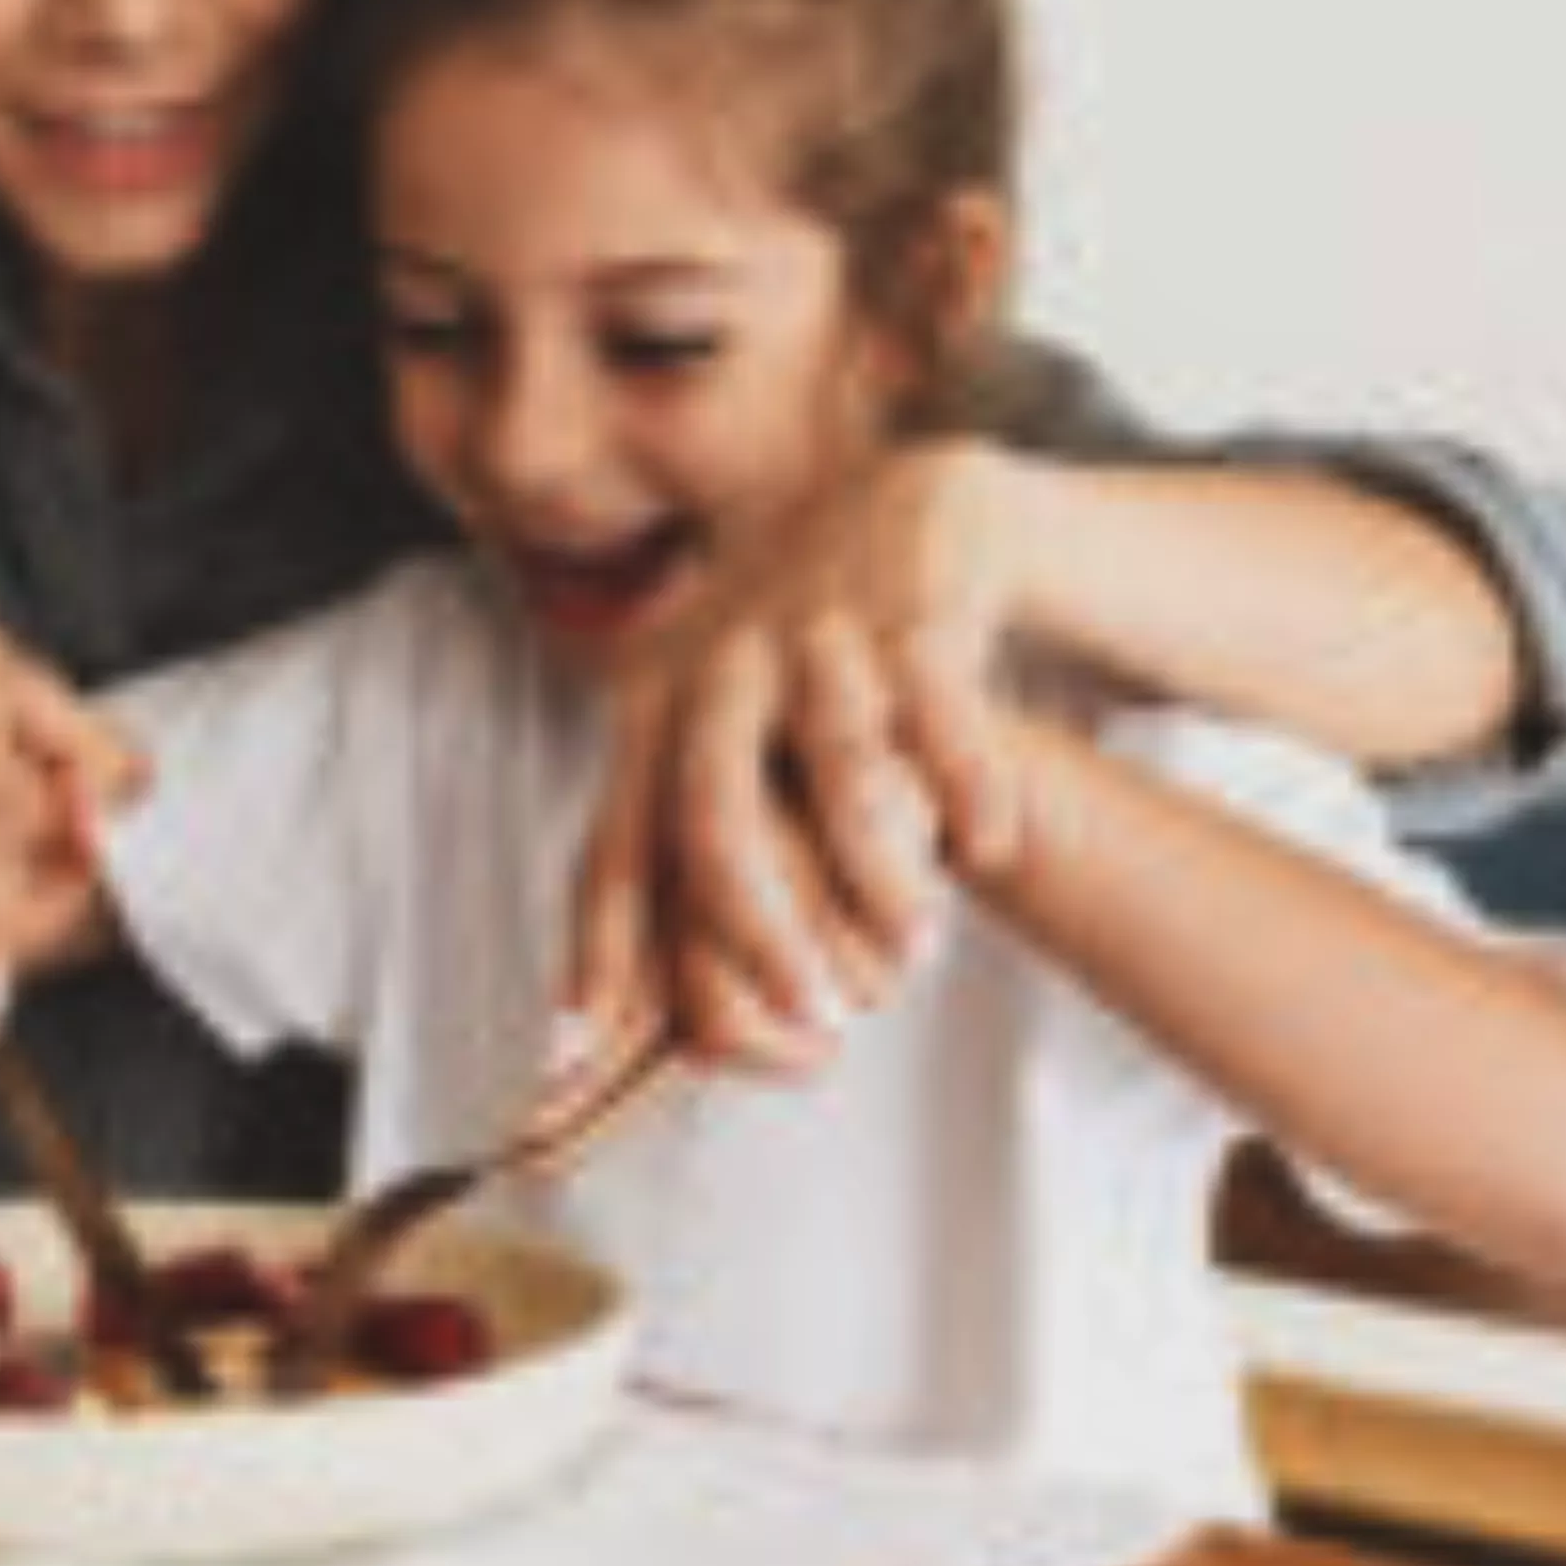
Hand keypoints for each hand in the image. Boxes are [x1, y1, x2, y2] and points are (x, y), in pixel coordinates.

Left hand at [561, 443, 1031, 1076]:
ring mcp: (815, 630)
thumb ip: (683, 852)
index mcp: (654, 707)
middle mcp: (718, 666)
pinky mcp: (916, 605)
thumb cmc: (810, 670)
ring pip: (841, 772)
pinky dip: (967, 789)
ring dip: (882, 874)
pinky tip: (989, 846)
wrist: (913, 514)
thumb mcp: (726, 740)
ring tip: (916, 946)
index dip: (600, 947)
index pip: (614, 843)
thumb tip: (645, 1022)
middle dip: (764, 934)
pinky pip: (944, 713)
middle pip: (714, 818)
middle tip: (821, 1024)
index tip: (576, 1051)